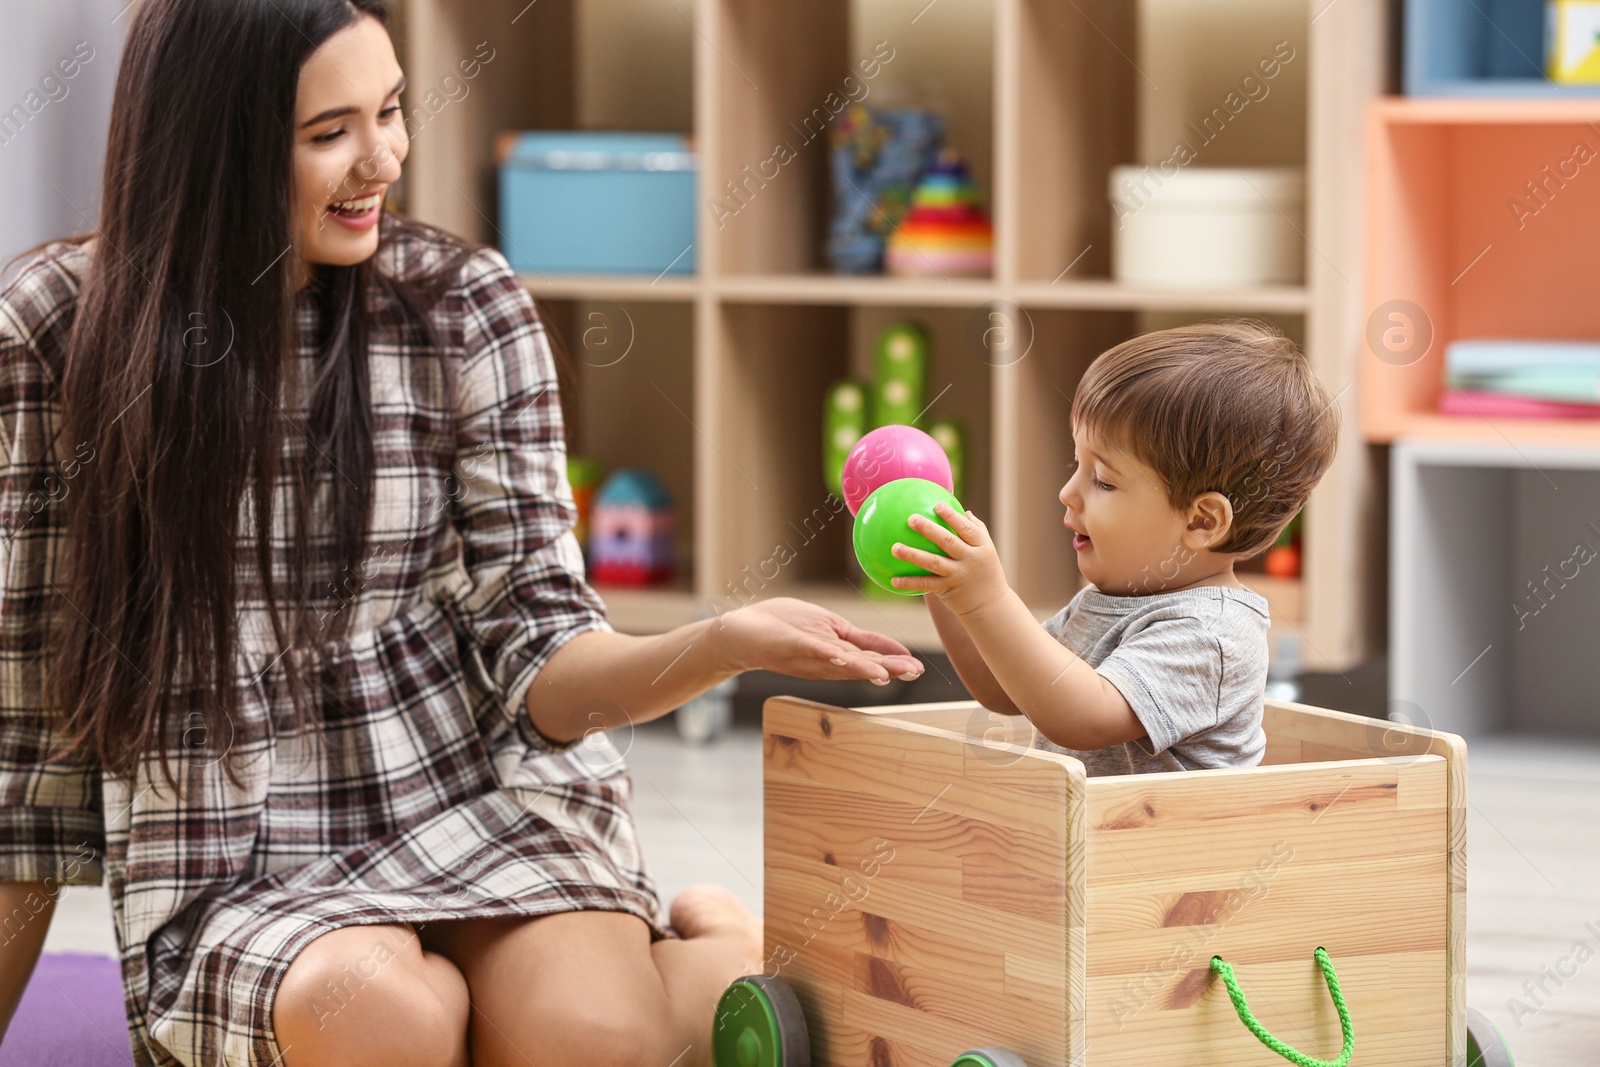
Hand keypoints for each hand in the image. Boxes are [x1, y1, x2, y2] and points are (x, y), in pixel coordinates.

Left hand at [710, 597, 923, 684]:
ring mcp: (808, 654)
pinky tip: (841, 656)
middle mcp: (825, 659)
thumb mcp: (828, 630)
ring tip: (887, 673)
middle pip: (862, 664)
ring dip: (864, 667)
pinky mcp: (791, 645)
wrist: (743, 634)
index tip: (918, 668)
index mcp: (837, 652)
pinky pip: (811, 650)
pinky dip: (826, 654)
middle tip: (914, 672)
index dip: (894, 661)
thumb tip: (885, 648)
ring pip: (841, 662)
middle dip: (889, 668)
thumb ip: (854, 641)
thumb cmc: (785, 628)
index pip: (871, 656)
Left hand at [891, 503, 1010, 618]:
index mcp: (981, 546)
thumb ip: (976, 530)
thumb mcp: (987, 550)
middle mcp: (969, 559)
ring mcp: (958, 574)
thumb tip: (965, 511)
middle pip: (948, 541)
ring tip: (894, 548)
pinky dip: (909, 583)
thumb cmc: (986, 571)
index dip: (952, 516)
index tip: (937, 505)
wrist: (991, 604)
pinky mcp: (947, 589)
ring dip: (912, 555)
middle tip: (911, 519)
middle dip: (929, 529)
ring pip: (933, 562)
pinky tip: (893, 580)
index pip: (966, 528)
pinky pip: (926, 585)